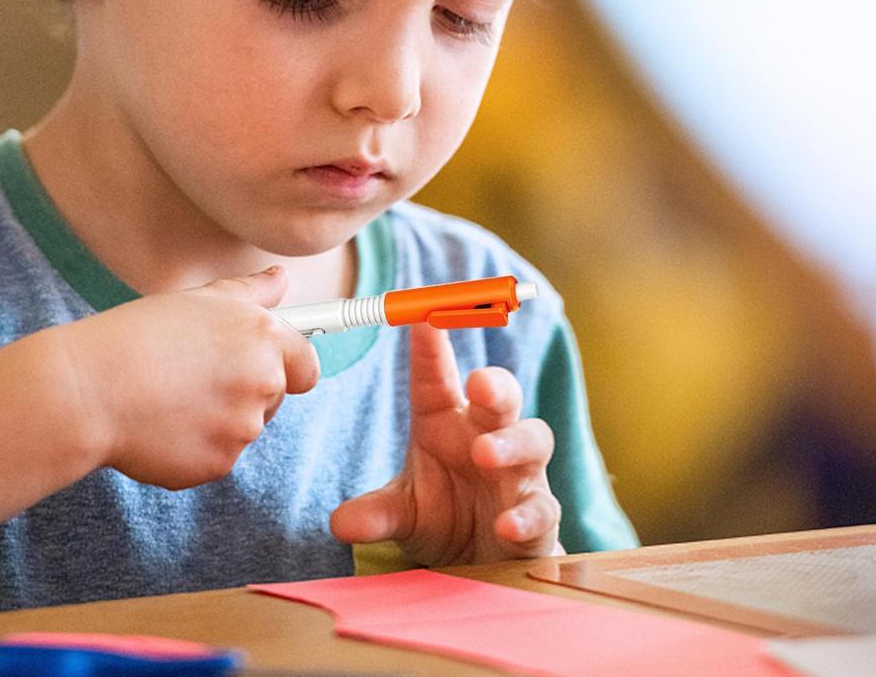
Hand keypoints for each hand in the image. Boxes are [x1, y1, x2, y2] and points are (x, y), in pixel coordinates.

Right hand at [62, 266, 318, 488]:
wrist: (90, 389)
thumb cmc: (140, 335)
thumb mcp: (201, 299)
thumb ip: (252, 292)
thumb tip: (281, 278)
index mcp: (265, 338)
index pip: (307, 365)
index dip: (288, 366)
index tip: (261, 366)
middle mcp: (264, 383)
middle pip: (274, 396)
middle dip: (244, 390)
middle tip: (194, 376)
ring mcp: (243, 428)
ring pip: (242, 427)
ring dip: (218, 418)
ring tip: (169, 398)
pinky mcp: (219, 464)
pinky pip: (216, 455)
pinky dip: (193, 446)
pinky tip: (160, 425)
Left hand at [330, 321, 560, 564]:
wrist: (480, 564)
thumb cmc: (442, 514)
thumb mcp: (402, 513)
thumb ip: (376, 514)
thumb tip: (339, 523)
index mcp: (444, 421)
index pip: (436, 377)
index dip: (430, 346)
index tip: (423, 316)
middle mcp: (486, 435)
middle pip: (500, 395)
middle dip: (494, 383)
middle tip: (478, 382)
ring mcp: (517, 473)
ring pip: (531, 441)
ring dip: (511, 444)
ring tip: (485, 452)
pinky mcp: (537, 515)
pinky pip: (541, 508)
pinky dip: (526, 515)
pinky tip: (507, 526)